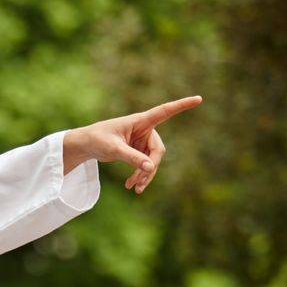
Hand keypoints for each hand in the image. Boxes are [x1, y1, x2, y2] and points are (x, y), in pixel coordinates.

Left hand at [69, 95, 201, 194]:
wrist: (87, 145)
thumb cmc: (98, 139)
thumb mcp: (114, 149)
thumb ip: (132, 158)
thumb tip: (150, 168)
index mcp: (141, 120)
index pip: (165, 111)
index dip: (182, 105)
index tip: (199, 98)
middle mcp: (145, 129)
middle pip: (158, 150)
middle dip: (149, 168)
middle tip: (138, 183)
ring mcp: (143, 141)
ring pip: (152, 161)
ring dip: (144, 176)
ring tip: (133, 188)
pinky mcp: (139, 151)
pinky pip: (146, 165)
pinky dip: (140, 176)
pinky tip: (132, 187)